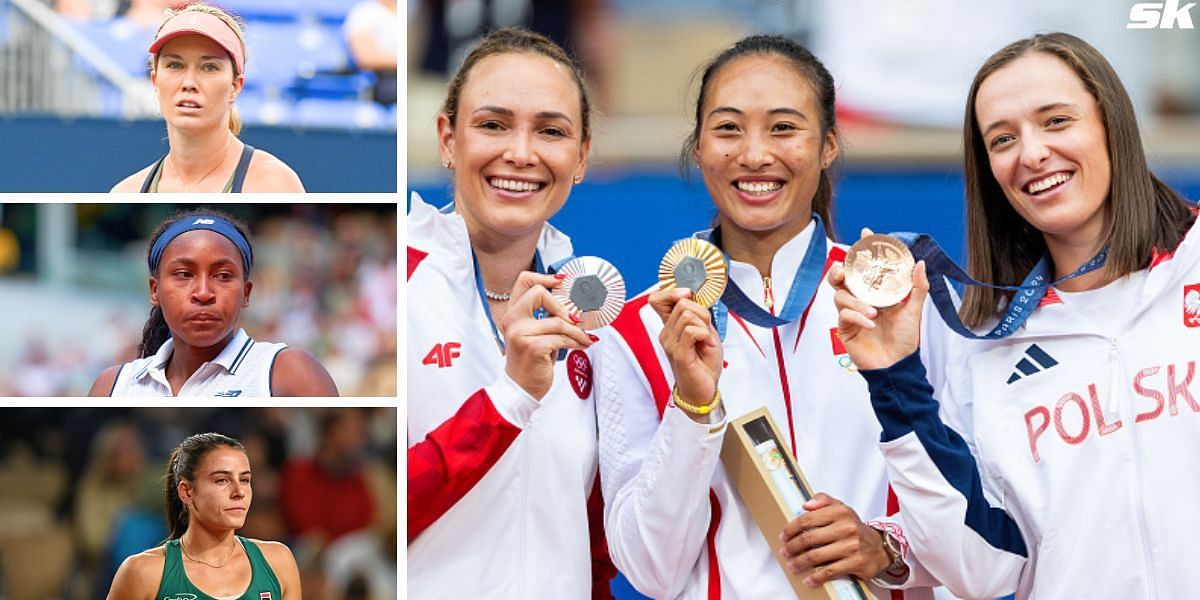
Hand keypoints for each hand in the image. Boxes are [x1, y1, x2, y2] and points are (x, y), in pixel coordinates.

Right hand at [500, 271, 594, 399]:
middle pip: (539, 292)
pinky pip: (562, 337)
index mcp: (512, 314)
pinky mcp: (533, 347)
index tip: (561, 282)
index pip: (524, 281)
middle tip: (574, 318)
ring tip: (584, 337)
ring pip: (558, 320)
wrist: (521, 390)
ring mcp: (520, 334)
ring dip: (577, 330)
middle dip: (562, 304)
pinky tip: (581, 345)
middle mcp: (512, 320)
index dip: (545, 277)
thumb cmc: (530, 362)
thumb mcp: (532, 334)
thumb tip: (573, 306)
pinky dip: (576, 341)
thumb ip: (544, 317)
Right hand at [648, 287, 721, 419]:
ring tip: (707, 340)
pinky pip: (691, 331)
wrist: (704, 390)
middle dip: (702, 312)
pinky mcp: (679, 354)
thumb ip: (698, 315)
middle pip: (681, 303)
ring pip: (688, 315)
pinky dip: (704, 335)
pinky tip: (706, 344)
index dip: (672, 292)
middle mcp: (666, 333)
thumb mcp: (705, 332)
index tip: (688, 297)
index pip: (656, 299)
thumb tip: (693, 298)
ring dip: (705, 325)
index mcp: (670, 326)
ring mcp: (670, 343)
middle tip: (706, 330)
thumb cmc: (704, 363)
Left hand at [778, 493, 890, 585]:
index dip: (791, 528)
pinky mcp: (856, 563)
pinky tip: (808, 579)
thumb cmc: (854, 528)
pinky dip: (816, 577)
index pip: (808, 519)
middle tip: (785, 552)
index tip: (784, 536)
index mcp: (840, 512)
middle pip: (809, 538)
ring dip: (799, 562)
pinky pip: (830, 571)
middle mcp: (846, 528)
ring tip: (792, 565)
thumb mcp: (841, 508)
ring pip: (816, 556)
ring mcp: (851, 546)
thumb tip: (806, 504)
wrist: (879, 546)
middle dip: (792, 547)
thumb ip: (823, 500)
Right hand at [829, 229, 928, 369]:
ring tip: (873, 313)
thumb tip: (920, 263)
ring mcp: (851, 312)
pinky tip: (869, 323)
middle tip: (846, 271)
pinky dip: (856, 317)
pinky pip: (844, 315)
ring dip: (856, 302)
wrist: (896, 365)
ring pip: (841, 296)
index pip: (867, 266)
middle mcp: (861, 299)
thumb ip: (917, 287)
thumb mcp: (914, 310)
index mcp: (876, 291)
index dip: (864, 249)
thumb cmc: (904, 339)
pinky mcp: (845, 328)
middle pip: (842, 277)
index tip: (866, 233)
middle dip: (841, 270)